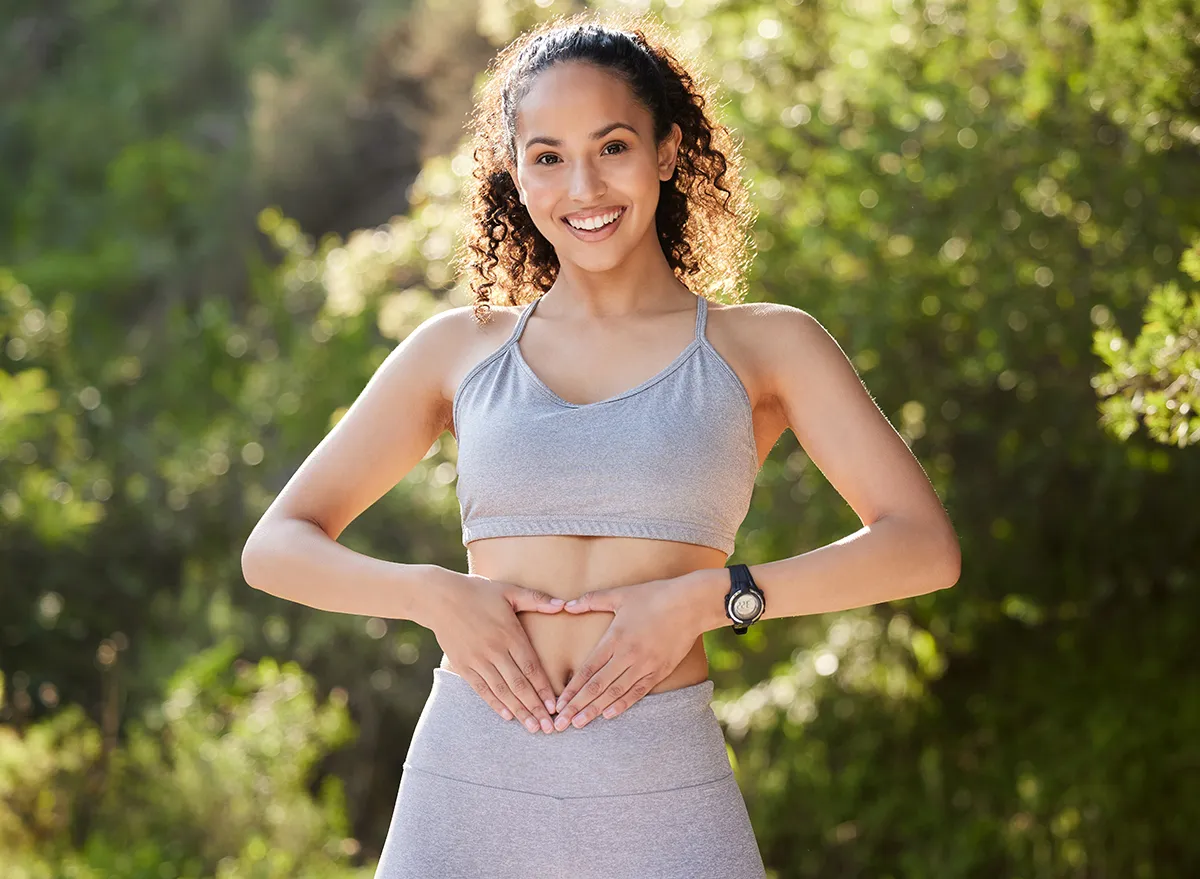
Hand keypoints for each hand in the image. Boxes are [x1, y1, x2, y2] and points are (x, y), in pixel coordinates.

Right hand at [424, 569, 565, 733]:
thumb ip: (537, 600)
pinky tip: (507, 716)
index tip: (556, 706)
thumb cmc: (477, 592)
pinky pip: (481, 689)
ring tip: (532, 727)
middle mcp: (495, 650)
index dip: (544, 689)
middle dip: (535, 708)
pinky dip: (495, 704)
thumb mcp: (509, 591)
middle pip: (519, 684)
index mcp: (510, 633)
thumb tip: (564, 604)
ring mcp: (477, 660)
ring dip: (519, 711)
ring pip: (502, 691)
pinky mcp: (462, 665)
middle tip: (549, 728)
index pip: (532, 667)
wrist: (438, 598)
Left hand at [552, 576, 699, 730]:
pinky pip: (638, 692)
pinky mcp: (660, 671)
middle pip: (597, 686)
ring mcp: (645, 666)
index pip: (588, 669)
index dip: (572, 689)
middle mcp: (628, 656)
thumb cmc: (654, 596)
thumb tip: (567, 605)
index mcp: (615, 638)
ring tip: (580, 723)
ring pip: (616, 693)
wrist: (691, 605)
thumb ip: (592, 600)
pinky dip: (622, 705)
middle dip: (577, 706)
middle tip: (561, 723)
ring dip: (596, 710)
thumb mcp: (620, 594)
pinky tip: (609, 715)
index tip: (558, 704)